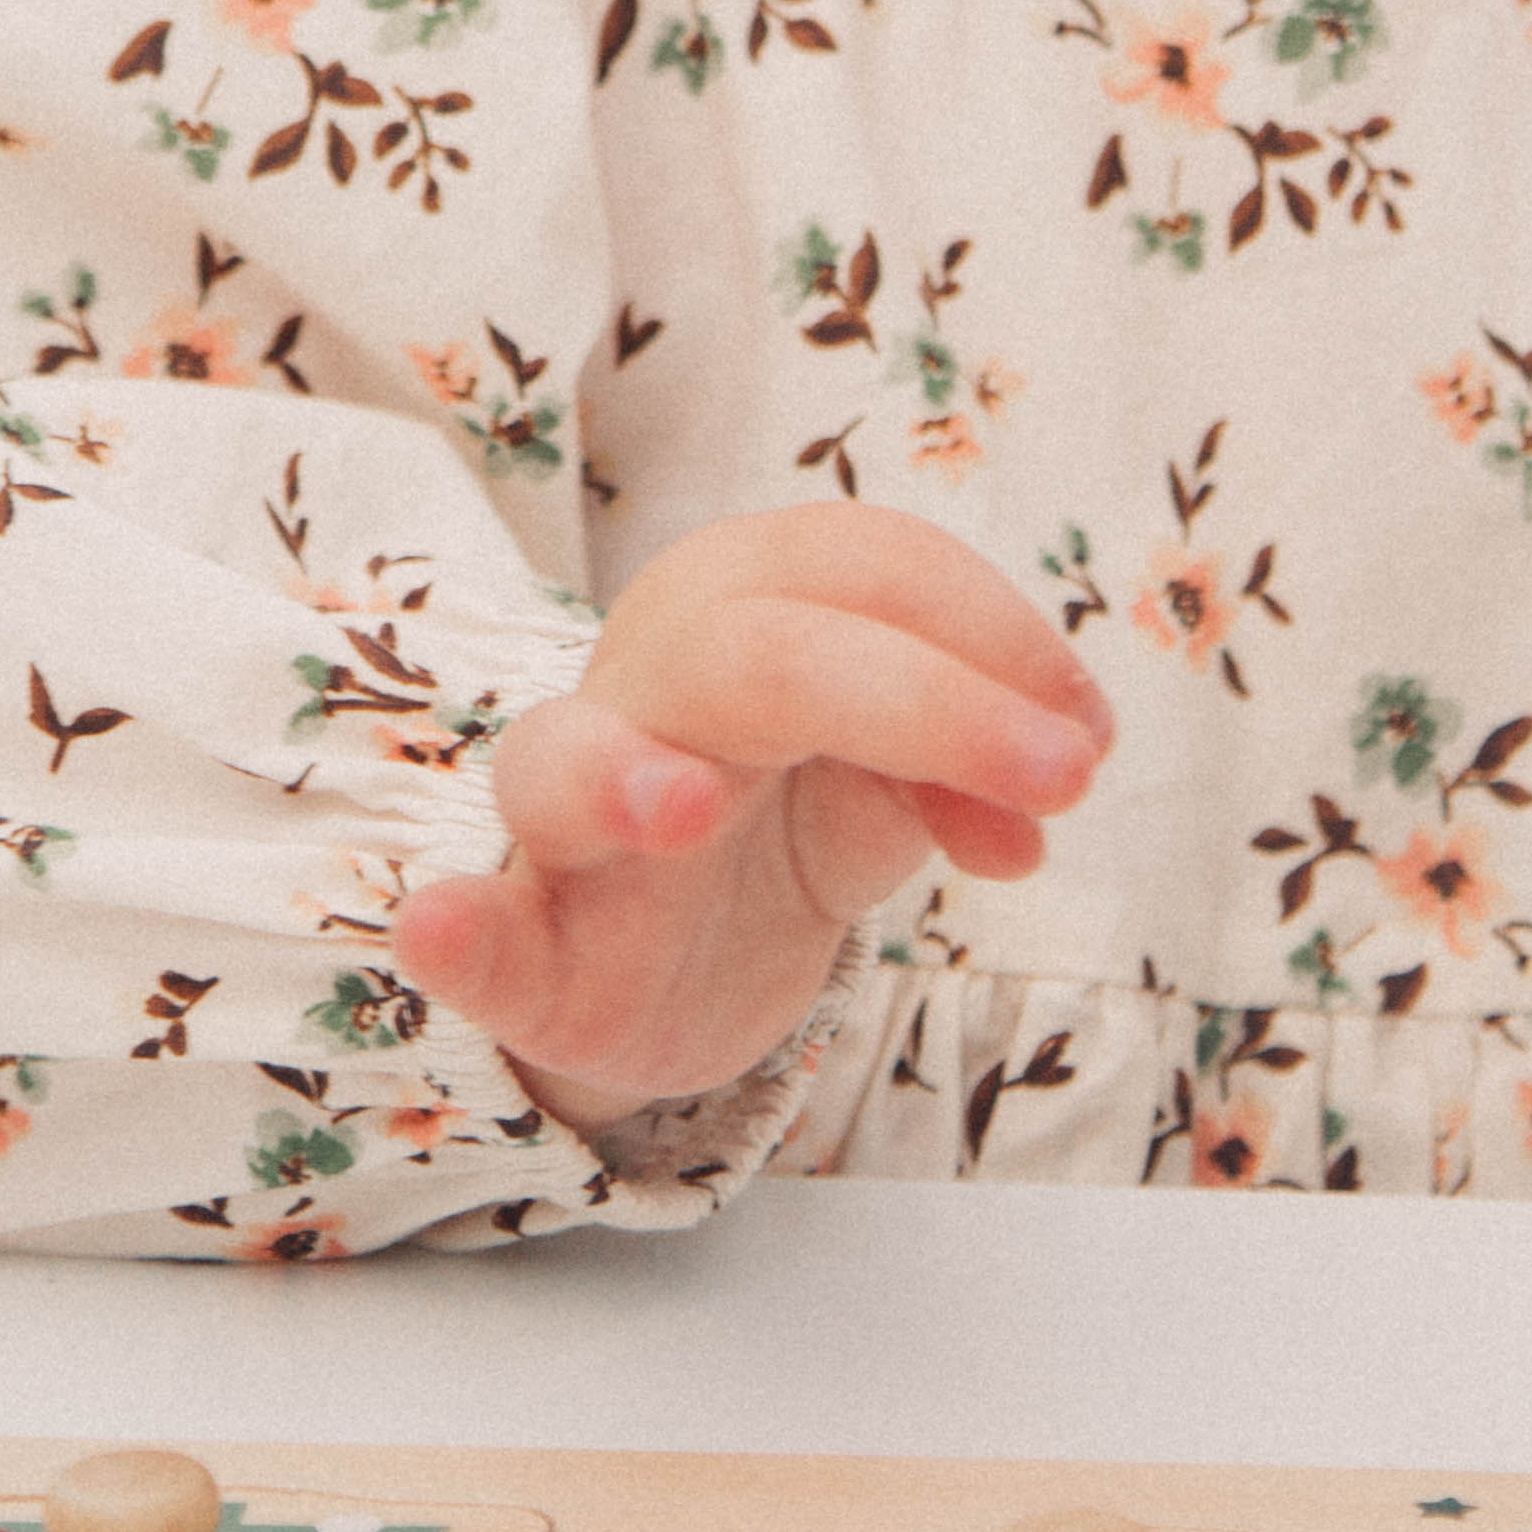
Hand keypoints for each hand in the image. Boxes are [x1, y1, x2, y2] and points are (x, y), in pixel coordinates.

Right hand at [393, 503, 1113, 1131]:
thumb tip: (1048, 788)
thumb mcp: (885, 790)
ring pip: (562, 761)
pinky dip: (456, 926)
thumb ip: (962, 768)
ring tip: (680, 807)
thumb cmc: (773, 823)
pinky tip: (444, 927)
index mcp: (739, 613)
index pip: (868, 566)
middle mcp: (643, 688)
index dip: (997, 638)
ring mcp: (567, 820)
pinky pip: (474, 928)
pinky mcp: (524, 945)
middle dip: (926, 700)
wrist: (652, 966)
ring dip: (622, 775)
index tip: (1087, 735)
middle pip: (764, 655)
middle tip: (1066, 776)